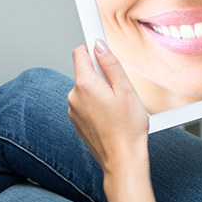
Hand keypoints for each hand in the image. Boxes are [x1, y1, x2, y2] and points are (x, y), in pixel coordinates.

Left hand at [68, 40, 161, 201]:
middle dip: (102, 73)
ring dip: (101, 90)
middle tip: (121, 87)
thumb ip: (111, 64)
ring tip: (119, 106)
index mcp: (84, 85)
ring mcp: (73, 110)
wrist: (123, 159)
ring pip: (87, 88)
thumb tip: (99, 46)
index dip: (93, 46)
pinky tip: (112, 116)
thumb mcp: (125, 89)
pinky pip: (87, 103)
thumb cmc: (128, 127)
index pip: (80, 52)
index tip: (100, 42)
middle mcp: (73, 96)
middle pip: (85, 71)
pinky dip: (98, 104)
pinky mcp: (77, 121)